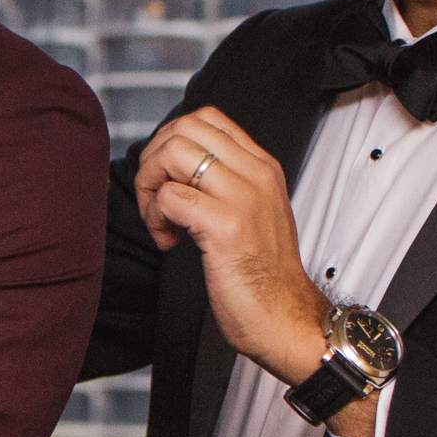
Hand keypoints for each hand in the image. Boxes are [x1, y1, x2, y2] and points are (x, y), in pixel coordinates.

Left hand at [137, 108, 363, 434]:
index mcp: (262, 167)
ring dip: (150, 187)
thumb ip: (225, 182)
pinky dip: (156, 219)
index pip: (206, 118)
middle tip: (156, 201)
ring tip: (160, 220)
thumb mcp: (252, 212)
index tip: (168, 180)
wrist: (285, 318)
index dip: (171, 142)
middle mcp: (256, 174)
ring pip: (172, 154)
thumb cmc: (262, 274)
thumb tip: (175, 165)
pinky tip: (169, 242)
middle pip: (183, 128)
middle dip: (153, 161)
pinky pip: (171, 198)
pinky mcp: (227, 226)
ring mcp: (243, 198)